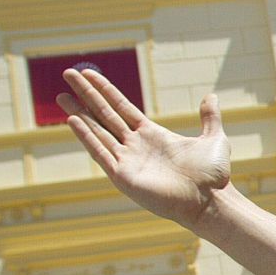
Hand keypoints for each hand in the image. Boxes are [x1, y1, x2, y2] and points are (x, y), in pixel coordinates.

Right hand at [60, 68, 231, 230]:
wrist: (211, 201)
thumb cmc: (213, 176)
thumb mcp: (214, 139)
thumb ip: (209, 117)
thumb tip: (211, 96)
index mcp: (152, 135)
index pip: (121, 107)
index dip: (104, 90)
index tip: (88, 74)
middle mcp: (135, 146)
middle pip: (104, 114)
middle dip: (86, 94)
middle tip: (67, 74)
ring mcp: (128, 161)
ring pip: (97, 131)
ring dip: (78, 113)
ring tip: (60, 96)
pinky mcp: (123, 176)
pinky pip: (100, 152)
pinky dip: (87, 137)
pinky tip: (72, 121)